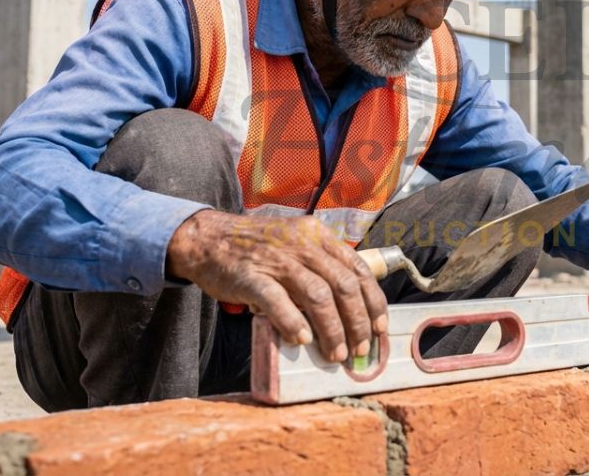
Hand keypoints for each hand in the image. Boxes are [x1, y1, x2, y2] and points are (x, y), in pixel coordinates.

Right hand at [166, 209, 387, 362]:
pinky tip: (302, 339)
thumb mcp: (296, 243)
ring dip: (332, 329)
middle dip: (358, 321)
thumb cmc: (256, 247)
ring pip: (317, 295)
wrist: (208, 238)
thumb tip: (349, 304)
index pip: (358, 268)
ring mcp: (276, 259)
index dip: (373, 301)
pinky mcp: (251, 275)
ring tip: (335, 353)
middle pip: (343, 285)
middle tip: (360, 348)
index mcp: (318, 235)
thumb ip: (320, 264)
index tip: (380, 327)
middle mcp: (302, 244)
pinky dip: (294, 322)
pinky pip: (278, 300)